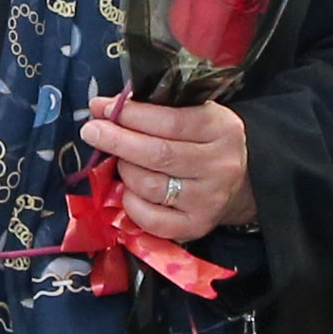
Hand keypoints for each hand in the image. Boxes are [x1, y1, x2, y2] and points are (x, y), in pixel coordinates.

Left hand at [80, 93, 254, 241]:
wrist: (240, 182)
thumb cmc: (205, 141)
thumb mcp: (195, 114)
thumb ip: (156, 109)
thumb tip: (103, 107)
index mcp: (221, 129)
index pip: (170, 120)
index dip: (131, 114)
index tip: (101, 107)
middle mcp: (219, 166)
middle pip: (158, 154)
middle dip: (117, 140)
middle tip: (92, 131)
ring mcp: (208, 199)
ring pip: (150, 186)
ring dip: (125, 171)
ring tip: (120, 162)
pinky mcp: (195, 226)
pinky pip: (151, 219)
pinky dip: (131, 203)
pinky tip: (129, 191)